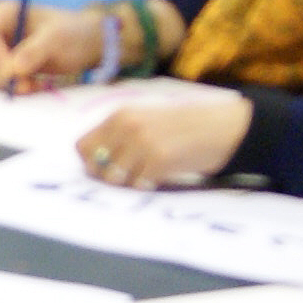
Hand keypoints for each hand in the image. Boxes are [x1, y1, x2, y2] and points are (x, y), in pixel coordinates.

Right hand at [0, 0, 108, 90]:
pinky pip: (0, 81)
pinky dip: (15, 88)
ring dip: (10, 84)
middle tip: (27, 88)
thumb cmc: (73, 33)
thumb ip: (35, 50)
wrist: (85, 44)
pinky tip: (36, 86)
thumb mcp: (57, 38)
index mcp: (5, 12)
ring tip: (37, 85)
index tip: (12, 75)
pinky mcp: (6, 66)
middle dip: (3, 74)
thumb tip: (13, 70)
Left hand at [77, 86, 255, 187]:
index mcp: (120, 115)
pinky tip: (159, 178)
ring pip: (115, 178)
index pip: (82, 146)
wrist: (220, 127)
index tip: (106, 169)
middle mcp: (127, 126)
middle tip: (127, 177)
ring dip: (127, 183)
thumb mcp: (146, 119)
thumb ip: (120, 135)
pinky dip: (146, 187)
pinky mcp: (159, 159)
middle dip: (106, 177)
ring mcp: (142, 142)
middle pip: (95, 165)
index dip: (90, 162)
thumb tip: (95, 162)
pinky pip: (138, 185)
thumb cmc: (184, 126)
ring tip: (145, 176)